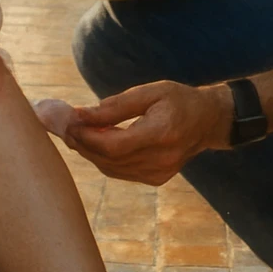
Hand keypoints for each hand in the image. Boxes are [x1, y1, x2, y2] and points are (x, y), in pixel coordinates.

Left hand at [63, 81, 233, 185]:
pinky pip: (120, 172)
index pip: (114, 145)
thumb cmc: (178, 100)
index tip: (69, 121)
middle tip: (64, 126)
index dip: (87, 136)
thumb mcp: (149, 92)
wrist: (208, 121)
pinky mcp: (156, 178)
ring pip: (111, 168)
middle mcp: (161, 159)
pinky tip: (95, 142)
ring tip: (75, 132)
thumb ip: (115, 106)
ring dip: (89, 152)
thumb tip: (81, 114)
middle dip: (82, 143)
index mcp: (162, 134)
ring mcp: (159, 173)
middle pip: (109, 159)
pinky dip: (103, 158)